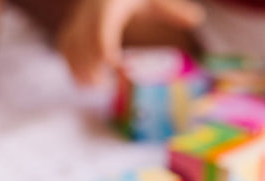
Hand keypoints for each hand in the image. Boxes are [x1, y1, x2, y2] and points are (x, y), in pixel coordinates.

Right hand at [57, 0, 204, 84]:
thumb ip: (174, 10)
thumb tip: (198, 18)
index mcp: (110, 4)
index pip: (103, 30)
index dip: (106, 51)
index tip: (118, 69)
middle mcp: (90, 10)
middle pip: (83, 40)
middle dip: (90, 64)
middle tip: (103, 87)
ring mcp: (79, 17)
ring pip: (70, 43)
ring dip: (78, 66)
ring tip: (91, 87)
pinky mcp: (73, 24)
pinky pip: (65, 44)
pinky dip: (70, 62)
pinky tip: (82, 81)